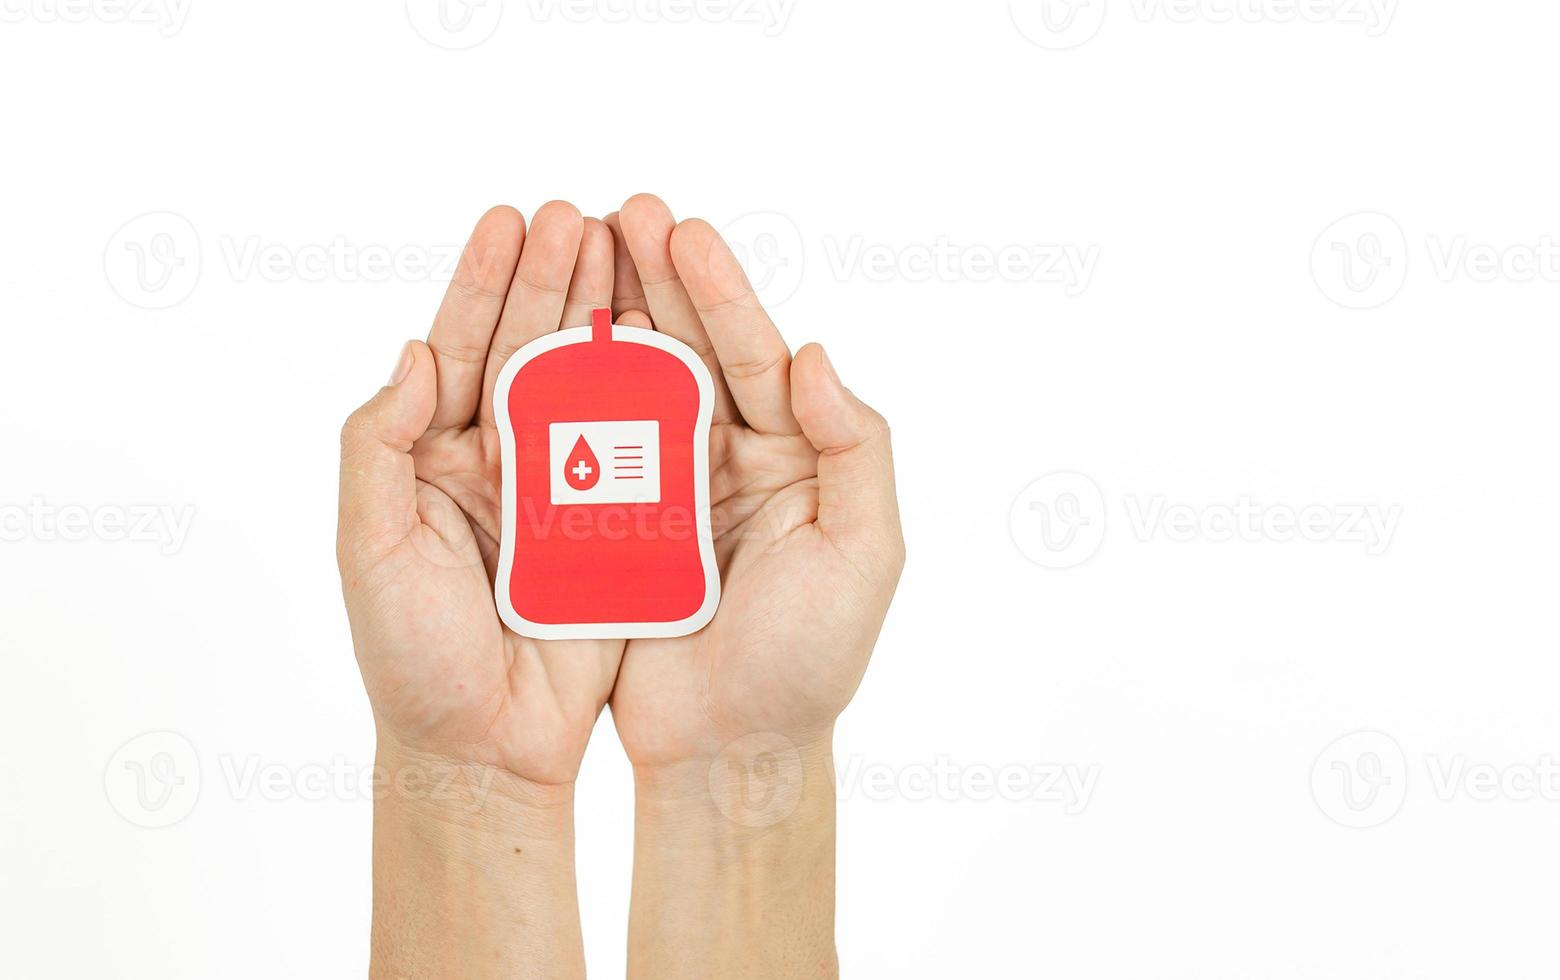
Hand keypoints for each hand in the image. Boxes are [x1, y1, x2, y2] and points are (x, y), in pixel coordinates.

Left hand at [337, 202, 625, 977]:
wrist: (486, 750)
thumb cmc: (412, 660)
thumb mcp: (371, 549)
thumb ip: (378, 448)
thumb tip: (414, 355)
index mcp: (436, 460)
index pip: (461, 348)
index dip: (486, 283)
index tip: (513, 219)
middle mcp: (502, 464)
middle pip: (534, 349)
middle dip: (562, 279)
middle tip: (591, 213)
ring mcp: (566, 495)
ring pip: (596, 386)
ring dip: (617, 318)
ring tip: (640, 250)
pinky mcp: (622, 532)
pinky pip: (647, 452)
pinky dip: (664, 394)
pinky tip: (680, 341)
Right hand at [603, 193, 903, 776]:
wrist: (730, 753)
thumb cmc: (808, 663)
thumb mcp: (864, 554)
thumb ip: (855, 450)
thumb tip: (817, 356)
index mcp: (799, 458)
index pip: (760, 356)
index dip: (719, 292)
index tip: (680, 230)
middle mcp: (737, 462)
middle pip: (692, 351)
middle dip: (656, 279)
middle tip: (618, 210)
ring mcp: (672, 491)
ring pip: (634, 384)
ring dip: (606, 316)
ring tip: (574, 247)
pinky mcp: (615, 528)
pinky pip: (586, 445)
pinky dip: (564, 391)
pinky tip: (537, 340)